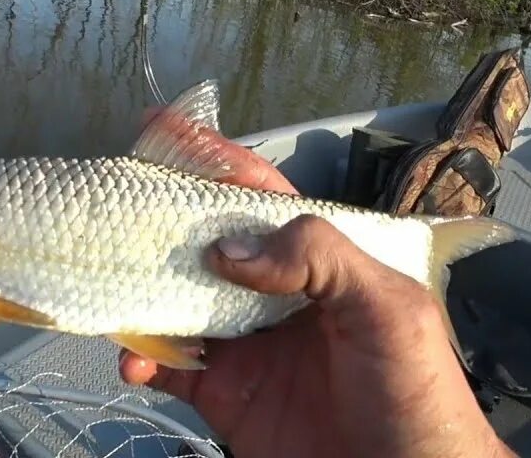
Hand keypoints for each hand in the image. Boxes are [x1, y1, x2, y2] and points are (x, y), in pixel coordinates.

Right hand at [119, 149, 512, 457]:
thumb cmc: (419, 396)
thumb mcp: (389, 308)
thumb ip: (320, 258)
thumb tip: (228, 248)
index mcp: (320, 262)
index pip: (260, 199)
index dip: (216, 164)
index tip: (166, 134)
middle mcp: (274, 296)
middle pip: (205, 245)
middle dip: (159, 224)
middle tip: (114, 208)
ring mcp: (245, 345)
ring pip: (175, 301)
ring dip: (139, 290)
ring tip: (111, 282)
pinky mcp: (225, 396)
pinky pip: (168, 367)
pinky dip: (140, 358)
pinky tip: (133, 359)